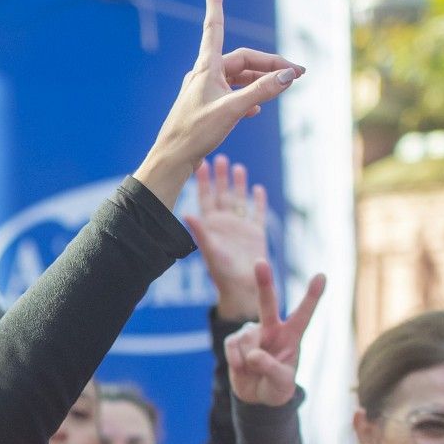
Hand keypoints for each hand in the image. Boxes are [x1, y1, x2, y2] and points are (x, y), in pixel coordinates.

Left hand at [135, 0, 302, 203]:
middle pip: (242, 60)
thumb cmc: (195, 133)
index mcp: (206, 68)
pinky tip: (257, 109)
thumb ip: (263, 91)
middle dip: (270, 65)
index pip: (215, 28)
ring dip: (261, 82)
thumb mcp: (233, 110)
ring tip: (283, 88)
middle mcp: (204, 74)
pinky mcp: (206, 106)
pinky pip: (232, 93)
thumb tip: (290, 75)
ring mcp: (204, 90)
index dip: (216, 4)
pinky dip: (247, 97)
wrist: (172, 161)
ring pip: (238, 78)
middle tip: (297, 74)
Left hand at [185, 155, 269, 318]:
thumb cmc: (223, 273)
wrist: (243, 287)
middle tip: (218, 155)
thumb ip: (200, 232)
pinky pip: (256, 213)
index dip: (202, 181)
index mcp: (211, 225)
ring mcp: (240, 227)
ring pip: (239, 200)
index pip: (204, 197)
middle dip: (219, 177)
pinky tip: (257, 188)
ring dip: (238, 184)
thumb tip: (186, 214)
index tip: (199, 162)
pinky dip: (257, 200)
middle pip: (221, 194)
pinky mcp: (256, 233)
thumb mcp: (211, 251)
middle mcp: (224, 223)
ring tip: (236, 166)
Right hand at [225, 262, 325, 405]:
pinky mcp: (234, 340)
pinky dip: (236, 361)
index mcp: (292, 336)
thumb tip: (253, 355)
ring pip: (247, 339)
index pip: (303, 314)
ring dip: (248, 360)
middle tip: (259, 262)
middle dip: (263, 283)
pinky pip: (232, 347)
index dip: (312, 296)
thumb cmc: (277, 387)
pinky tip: (242, 369)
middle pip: (267, 303)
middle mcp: (272, 329)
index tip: (321, 276)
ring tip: (254, 371)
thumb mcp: (282, 384)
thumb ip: (271, 369)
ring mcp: (252, 333)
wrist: (256, 397)